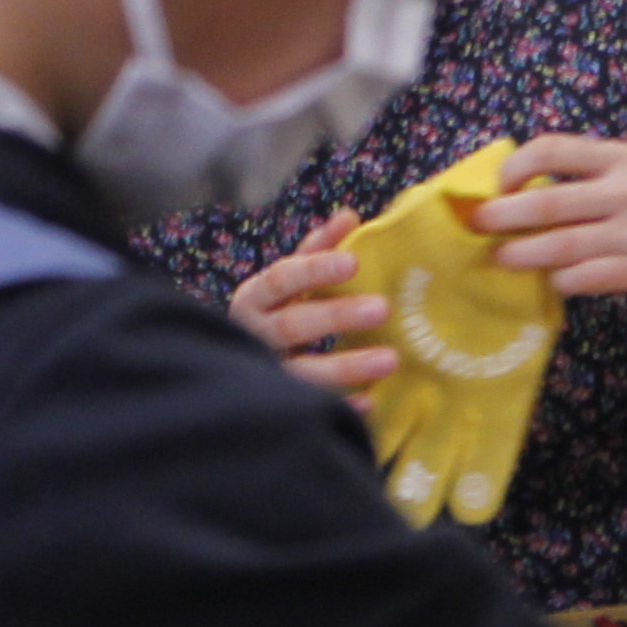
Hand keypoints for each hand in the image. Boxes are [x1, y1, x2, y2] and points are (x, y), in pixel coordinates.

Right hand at [228, 210, 397, 398]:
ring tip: (390, 360)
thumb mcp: (288, 282)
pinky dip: (342, 406)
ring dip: (346, 367)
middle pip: (293, 325)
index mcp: (254, 299)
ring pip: (302, 372)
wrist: (236, 372)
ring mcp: (265, 375)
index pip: (281, 279)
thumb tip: (349, 215)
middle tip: (383, 309)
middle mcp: (253, 336)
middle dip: (337, 316)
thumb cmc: (274, 315)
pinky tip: (371, 401)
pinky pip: (311, 410)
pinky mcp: (277, 410)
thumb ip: (316, 250)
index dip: (315, 270)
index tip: (354, 262)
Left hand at [471, 135, 626, 316]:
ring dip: (522, 254)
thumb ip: (598, 177)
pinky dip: (562, 280)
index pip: (552, 150)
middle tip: (477, 226)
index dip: (514, 167)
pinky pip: (586, 277)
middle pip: (546, 201)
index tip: (498, 186)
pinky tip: (554, 281)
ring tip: (500, 258)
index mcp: (626, 157)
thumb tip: (529, 189)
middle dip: (502, 216)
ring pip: (561, 245)